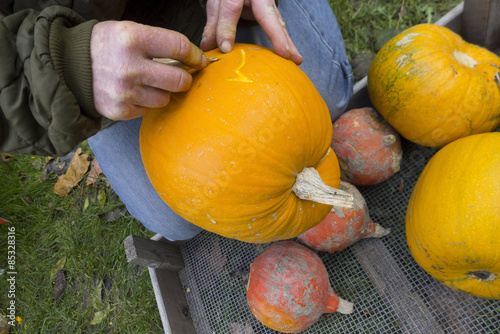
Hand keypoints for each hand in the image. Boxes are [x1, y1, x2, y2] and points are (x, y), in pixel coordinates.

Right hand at [90, 21, 206, 120]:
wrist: (68, 65)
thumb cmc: (106, 46)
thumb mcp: (129, 31)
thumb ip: (159, 44)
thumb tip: (192, 61)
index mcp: (132, 38)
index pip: (179, 47)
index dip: (195, 55)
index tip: (199, 60)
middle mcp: (129, 66)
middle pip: (179, 80)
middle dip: (184, 78)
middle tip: (179, 76)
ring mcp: (124, 92)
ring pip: (165, 98)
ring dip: (162, 91)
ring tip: (146, 82)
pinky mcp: (120, 111)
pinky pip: (148, 110)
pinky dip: (145, 102)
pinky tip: (132, 92)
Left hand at [201, 0, 302, 64]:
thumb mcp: (216, 3)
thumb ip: (213, 25)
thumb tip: (207, 48)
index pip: (231, 8)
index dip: (227, 28)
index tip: (225, 48)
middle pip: (269, 16)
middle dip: (277, 36)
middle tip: (285, 54)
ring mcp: (268, 3)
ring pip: (279, 23)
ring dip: (287, 42)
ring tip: (296, 59)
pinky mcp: (273, 12)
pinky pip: (280, 27)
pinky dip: (286, 41)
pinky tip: (293, 56)